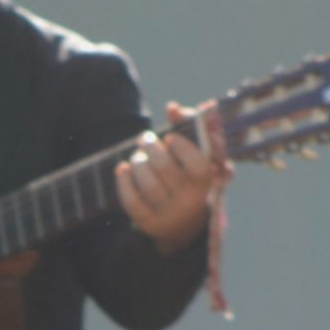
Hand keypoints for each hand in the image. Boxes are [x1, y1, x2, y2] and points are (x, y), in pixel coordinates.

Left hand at [113, 103, 220, 250]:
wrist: (183, 221)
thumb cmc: (187, 174)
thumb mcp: (194, 153)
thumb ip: (186, 126)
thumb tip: (172, 107)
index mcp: (205, 180)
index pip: (197, 163)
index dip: (181, 146)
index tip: (169, 138)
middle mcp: (190, 199)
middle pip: (166, 169)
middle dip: (151, 148)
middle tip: (144, 138)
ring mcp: (169, 213)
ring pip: (148, 186)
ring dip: (138, 164)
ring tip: (137, 156)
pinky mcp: (150, 223)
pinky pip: (132, 203)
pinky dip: (124, 182)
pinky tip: (123, 169)